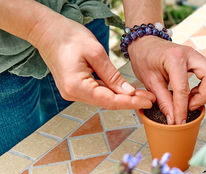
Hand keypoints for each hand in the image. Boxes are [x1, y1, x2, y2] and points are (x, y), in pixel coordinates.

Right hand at [34, 16, 155, 109]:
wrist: (46, 30)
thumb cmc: (68, 36)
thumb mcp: (96, 53)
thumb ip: (112, 75)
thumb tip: (128, 92)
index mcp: (77, 87)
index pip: (110, 100)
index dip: (132, 102)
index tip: (148, 102)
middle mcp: (73, 94)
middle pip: (108, 102)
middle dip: (130, 101)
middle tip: (150, 99)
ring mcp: (73, 92)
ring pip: (104, 99)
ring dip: (123, 97)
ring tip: (143, 95)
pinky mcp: (75, 88)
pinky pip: (98, 92)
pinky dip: (113, 92)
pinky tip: (127, 91)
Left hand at [128, 36, 205, 123]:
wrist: (145, 44)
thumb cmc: (145, 58)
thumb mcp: (149, 81)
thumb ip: (163, 101)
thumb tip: (173, 119)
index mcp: (174, 58)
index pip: (183, 88)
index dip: (182, 108)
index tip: (180, 121)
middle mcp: (190, 54)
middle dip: (204, 95)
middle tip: (190, 106)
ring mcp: (197, 55)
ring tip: (191, 99)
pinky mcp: (199, 60)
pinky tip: (193, 93)